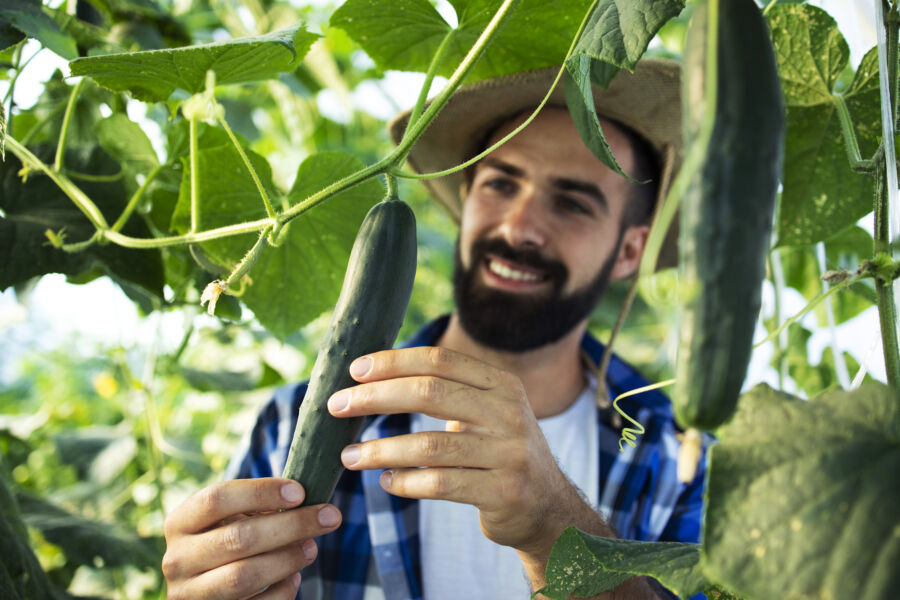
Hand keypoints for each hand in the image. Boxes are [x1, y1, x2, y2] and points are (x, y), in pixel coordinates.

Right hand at [162, 478, 341, 599]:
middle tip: (329, 516)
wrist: (203, 591)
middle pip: (237, 538)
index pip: (216, 499)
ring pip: (244, 576)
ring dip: (287, 559)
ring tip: (312, 547)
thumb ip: (257, 510)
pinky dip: (281, 591)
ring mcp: (189, 594)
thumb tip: (305, 501)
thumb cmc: (226, 543)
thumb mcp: (229, 521)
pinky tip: (294, 577)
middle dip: (291, 525)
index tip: (300, 492)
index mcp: (180, 523)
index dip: (261, 492)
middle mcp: (177, 559)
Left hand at [326, 347, 583, 556]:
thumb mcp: (489, 413)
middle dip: (375, 398)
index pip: (439, 361)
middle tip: (337, 406)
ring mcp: (510, 454)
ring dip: (380, 450)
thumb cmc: (501, 455)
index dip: (393, 362)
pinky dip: (405, 483)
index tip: (354, 370)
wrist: (550, 510)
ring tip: (350, 456)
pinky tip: (387, 482)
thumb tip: (374, 377)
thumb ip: (447, 392)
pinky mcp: (504, 493)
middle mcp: (510, 413)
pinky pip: (440, 485)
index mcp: (502, 385)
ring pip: (428, 446)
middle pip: (429, 393)